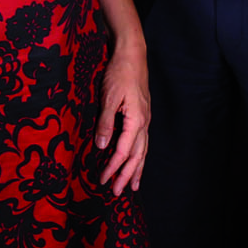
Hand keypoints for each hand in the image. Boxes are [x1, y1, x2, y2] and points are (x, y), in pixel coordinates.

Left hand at [95, 38, 148, 193]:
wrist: (132, 54)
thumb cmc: (120, 73)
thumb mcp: (109, 97)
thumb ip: (106, 122)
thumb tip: (102, 146)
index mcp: (136, 120)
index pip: (123, 151)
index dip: (113, 167)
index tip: (102, 180)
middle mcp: (144, 123)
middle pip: (137, 156)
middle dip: (127, 175)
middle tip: (117, 192)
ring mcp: (145, 119)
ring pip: (142, 150)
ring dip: (136, 169)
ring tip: (133, 185)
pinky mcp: (142, 114)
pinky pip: (142, 141)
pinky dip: (138, 155)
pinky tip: (136, 160)